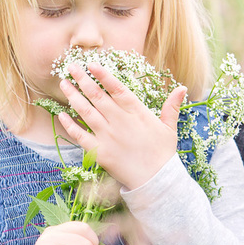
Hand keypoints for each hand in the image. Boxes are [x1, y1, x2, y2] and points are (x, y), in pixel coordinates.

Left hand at [57, 61, 183, 190]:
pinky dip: (69, 125)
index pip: (116, 88)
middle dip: (82, 79)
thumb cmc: (163, 153)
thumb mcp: (169, 127)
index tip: (91, 63)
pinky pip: (79, 135)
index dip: (103, 75)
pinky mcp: (99, 152)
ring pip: (85, 111)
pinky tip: (61, 114)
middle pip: (96, 96)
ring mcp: (107, 136)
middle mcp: (119, 121)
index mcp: (136, 112)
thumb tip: (183, 88)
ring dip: (72, 96)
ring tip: (63, 83)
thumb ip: (171, 106)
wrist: (156, 181)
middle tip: (70, 66)